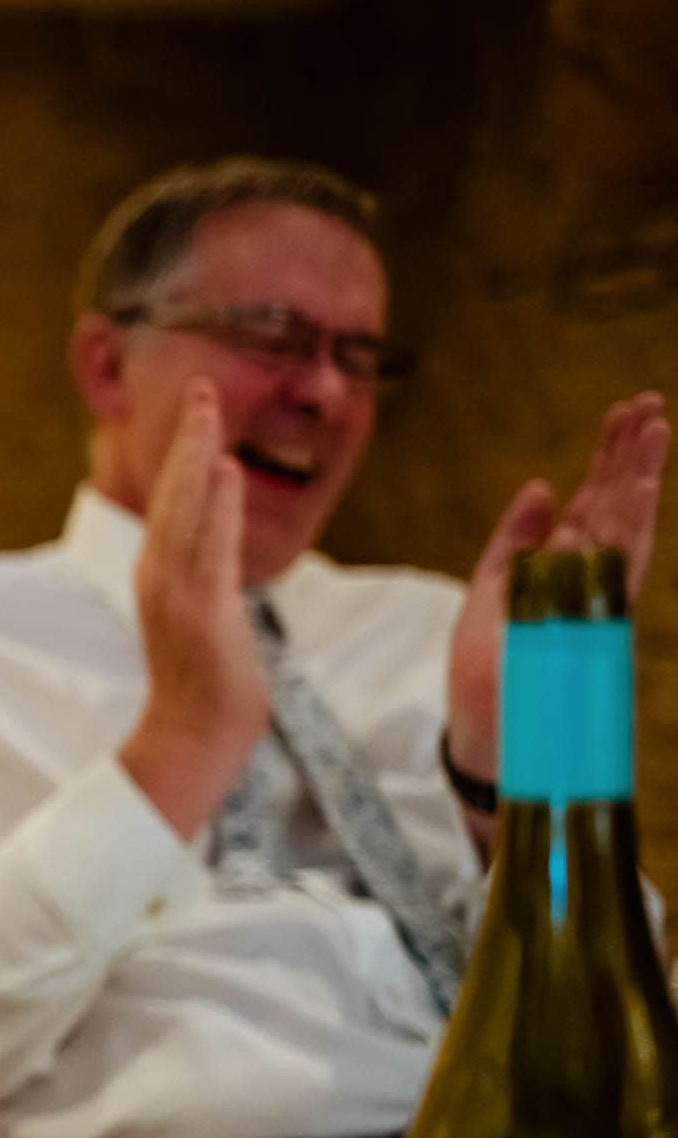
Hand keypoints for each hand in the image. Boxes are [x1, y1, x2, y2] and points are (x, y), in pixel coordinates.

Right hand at [119, 381, 268, 839]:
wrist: (195, 735)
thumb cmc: (210, 682)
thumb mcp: (210, 612)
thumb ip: (212, 563)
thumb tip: (225, 517)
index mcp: (160, 572)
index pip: (173, 499)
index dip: (185, 452)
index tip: (201, 409)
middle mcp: (159, 574)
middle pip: (172, 492)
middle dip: (188, 436)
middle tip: (202, 386)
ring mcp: (175, 591)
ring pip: (185, 509)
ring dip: (196, 455)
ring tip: (209, 409)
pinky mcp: (199, 609)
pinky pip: (209, 546)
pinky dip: (214, 506)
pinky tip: (222, 469)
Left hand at [445, 391, 667, 782]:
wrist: (484, 733)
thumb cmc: (486, 669)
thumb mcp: (489, 592)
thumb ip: (515, 542)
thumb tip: (542, 484)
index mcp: (562, 569)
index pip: (594, 504)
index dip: (610, 459)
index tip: (625, 412)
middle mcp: (588, 580)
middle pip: (617, 507)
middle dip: (632, 456)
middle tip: (648, 404)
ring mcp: (595, 601)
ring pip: (627, 529)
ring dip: (640, 480)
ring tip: (652, 431)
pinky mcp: (593, 625)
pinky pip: (619, 570)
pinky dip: (630, 528)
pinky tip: (638, 490)